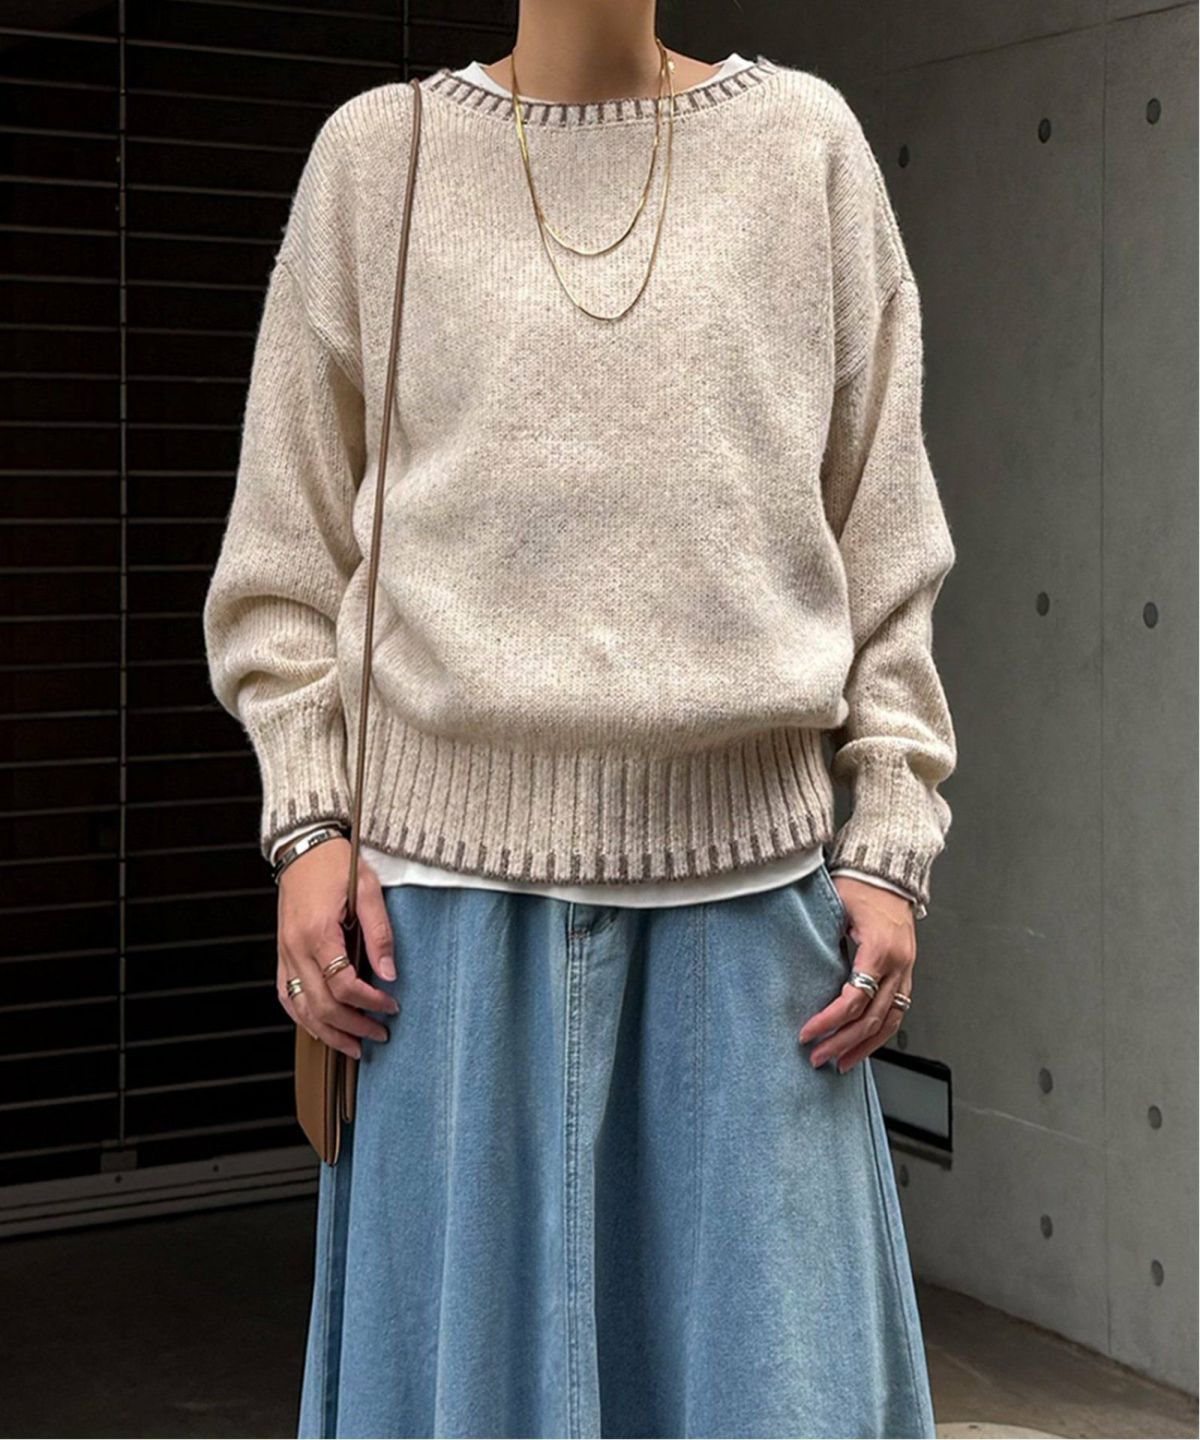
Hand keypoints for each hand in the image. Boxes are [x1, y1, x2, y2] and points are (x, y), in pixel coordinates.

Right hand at [275, 837, 399, 1058]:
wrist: (303, 848)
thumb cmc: (335, 864)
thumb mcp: (367, 890)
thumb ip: (379, 933)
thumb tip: (389, 973)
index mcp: (318, 934)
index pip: (344, 985)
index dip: (371, 1002)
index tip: (392, 1005)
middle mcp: (296, 949)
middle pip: (321, 1005)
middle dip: (352, 1027)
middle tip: (379, 1034)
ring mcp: (284, 954)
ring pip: (300, 1008)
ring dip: (327, 1032)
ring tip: (352, 1046)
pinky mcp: (281, 954)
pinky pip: (287, 995)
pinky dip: (303, 1018)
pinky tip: (321, 1027)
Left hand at [798, 876, 914, 1072]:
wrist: (888, 872)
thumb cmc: (860, 884)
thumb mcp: (834, 905)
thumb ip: (819, 935)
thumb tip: (792, 964)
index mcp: (879, 948)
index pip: (854, 998)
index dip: (829, 1020)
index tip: (806, 1033)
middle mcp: (898, 964)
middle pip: (872, 1017)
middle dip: (842, 1042)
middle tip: (817, 1057)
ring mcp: (906, 970)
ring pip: (889, 1021)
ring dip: (864, 1046)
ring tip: (840, 1064)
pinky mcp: (906, 972)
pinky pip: (897, 1012)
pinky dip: (880, 1033)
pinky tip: (863, 1046)